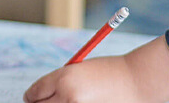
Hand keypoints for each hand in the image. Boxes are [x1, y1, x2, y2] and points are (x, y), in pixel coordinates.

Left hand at [24, 36, 168, 102]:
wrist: (137, 81)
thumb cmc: (109, 71)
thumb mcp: (79, 69)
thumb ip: (61, 81)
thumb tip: (42, 95)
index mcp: (63, 78)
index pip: (34, 92)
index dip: (31, 95)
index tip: (31, 97)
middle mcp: (67, 96)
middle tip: (42, 102)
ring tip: (65, 100)